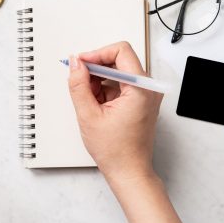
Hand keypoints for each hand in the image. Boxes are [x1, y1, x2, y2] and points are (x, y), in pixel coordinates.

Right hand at [67, 41, 162, 180]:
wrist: (129, 172)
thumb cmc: (116, 151)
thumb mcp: (88, 115)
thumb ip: (79, 85)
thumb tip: (75, 64)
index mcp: (141, 89)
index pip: (121, 51)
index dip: (97, 53)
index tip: (81, 62)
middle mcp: (148, 88)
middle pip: (119, 60)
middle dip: (96, 68)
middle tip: (80, 82)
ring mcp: (146, 94)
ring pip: (118, 72)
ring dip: (99, 80)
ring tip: (90, 102)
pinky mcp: (141, 100)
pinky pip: (120, 84)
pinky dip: (105, 90)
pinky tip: (97, 106)